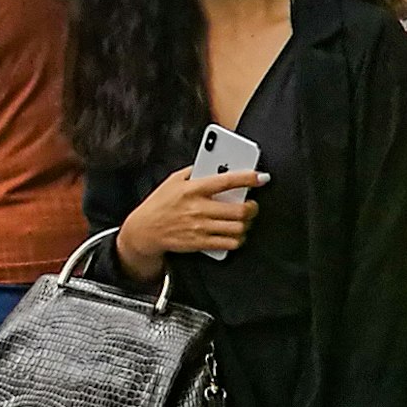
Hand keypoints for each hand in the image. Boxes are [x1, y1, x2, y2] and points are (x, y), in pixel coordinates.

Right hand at [120, 166, 261, 272]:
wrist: (144, 231)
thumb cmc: (160, 203)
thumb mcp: (173, 181)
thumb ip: (195, 171)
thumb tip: (216, 163)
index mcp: (193, 189)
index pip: (226, 181)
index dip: (248, 178)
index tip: (262, 177)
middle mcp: (199, 208)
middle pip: (239, 210)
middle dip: (252, 207)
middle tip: (252, 205)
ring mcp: (201, 227)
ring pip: (238, 228)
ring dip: (246, 224)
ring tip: (244, 220)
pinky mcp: (200, 243)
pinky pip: (229, 243)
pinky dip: (238, 239)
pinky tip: (235, 233)